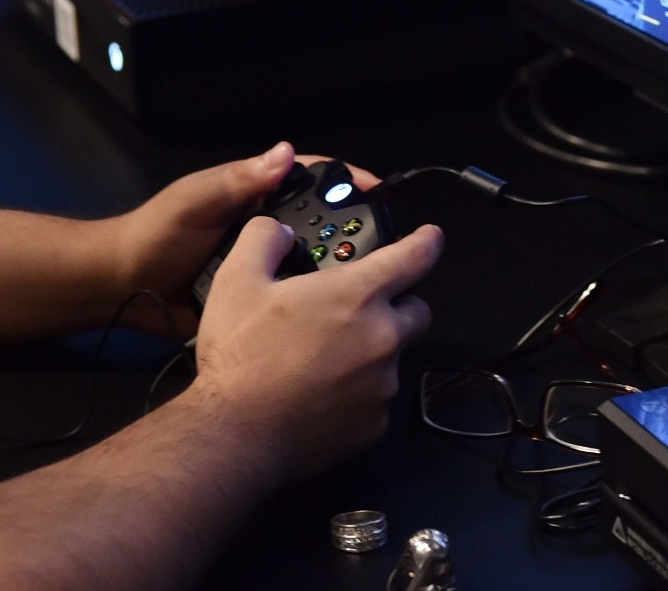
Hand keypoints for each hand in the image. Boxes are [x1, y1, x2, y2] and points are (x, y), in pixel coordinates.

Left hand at [105, 142, 381, 336]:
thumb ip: (237, 181)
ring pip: (315, 260)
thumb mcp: (194, 202)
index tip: (380, 191)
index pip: (310, 177)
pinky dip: (318, 299)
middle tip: (381, 246)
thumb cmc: (154, 236)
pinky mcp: (261, 296)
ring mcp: (266, 263)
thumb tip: (286, 152)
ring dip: (340, 267)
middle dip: (353, 228)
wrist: (122, 290)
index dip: (346, 179)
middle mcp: (266, 226)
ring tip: (367, 279)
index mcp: (254, 193)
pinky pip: (296, 294)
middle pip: (323, 220)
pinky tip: (338, 309)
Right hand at [192, 218, 443, 478]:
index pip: (414, 257)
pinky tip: (322, 394)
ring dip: (373, 352)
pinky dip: (359, 392)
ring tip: (326, 359)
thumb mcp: (237, 280)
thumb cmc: (240, 356)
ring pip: (394, 358)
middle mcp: (383, 337)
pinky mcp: (377, 424)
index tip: (430, 238)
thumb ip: (264, 239)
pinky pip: (378, 398)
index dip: (426, 242)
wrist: (236, 435)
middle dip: (399, 305)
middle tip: (360, 310)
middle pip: (418, 312)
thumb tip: (280, 232)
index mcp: (357, 296)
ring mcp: (384, 384)